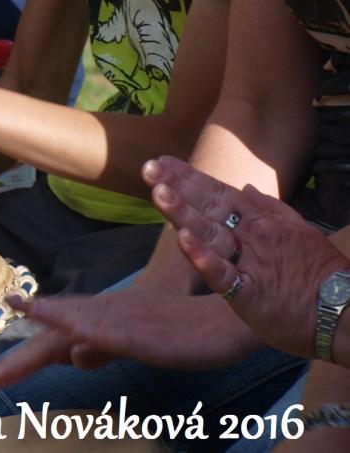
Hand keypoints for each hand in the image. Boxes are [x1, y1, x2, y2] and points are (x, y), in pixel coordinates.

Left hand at [0, 288, 261, 391]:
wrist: (221, 318)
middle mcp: (99, 318)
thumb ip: (103, 346)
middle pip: (47, 341)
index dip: (18, 351)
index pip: (50, 336)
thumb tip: (76, 355)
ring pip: (67, 332)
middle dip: (12, 363)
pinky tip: (69, 338)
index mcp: (96, 323)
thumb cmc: (178, 330)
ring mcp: (118, 323)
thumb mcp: (131, 343)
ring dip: (31, 348)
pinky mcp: (140, 333)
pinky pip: (107, 333)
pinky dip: (84, 331)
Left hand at [144, 154, 349, 359]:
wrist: (348, 316)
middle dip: (178, 187)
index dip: (189, 177)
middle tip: (148, 168)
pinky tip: (183, 242)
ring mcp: (252, 265)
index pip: (219, 194)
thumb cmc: (324, 276)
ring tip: (158, 193)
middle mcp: (253, 239)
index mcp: (261, 225)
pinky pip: (224, 276)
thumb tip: (247, 188)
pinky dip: (204, 259)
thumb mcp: (301, 234)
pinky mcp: (251, 296)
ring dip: (184, 213)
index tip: (160, 161)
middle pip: (209, 208)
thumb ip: (271, 210)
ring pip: (211, 235)